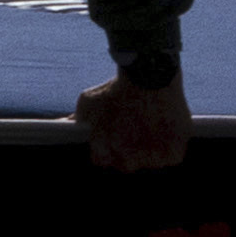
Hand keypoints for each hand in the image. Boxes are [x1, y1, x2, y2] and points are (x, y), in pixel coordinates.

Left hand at [74, 71, 190, 176]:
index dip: (109, 145)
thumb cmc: (116, 87)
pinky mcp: (173, 154)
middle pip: (127, 163)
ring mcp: (152, 160)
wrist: (148, 73)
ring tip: (151, 124)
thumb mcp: (88, 102)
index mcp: (104, 155)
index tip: (116, 132)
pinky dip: (170, 147)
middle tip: (135, 126)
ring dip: (151, 149)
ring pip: (151, 161)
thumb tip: (61, 127)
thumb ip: (74, 120)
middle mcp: (127, 163)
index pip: (104, 161)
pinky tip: (165, 129)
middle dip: (129, 148)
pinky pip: (171, 157)